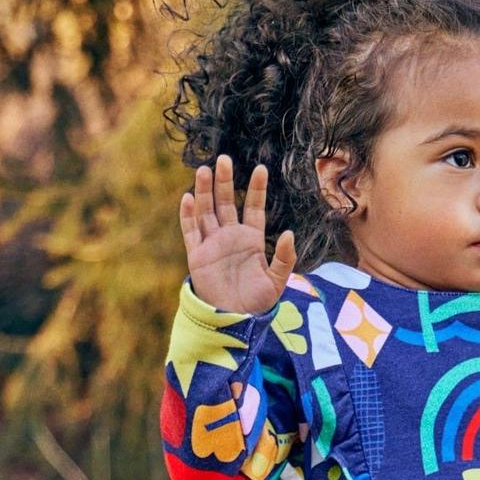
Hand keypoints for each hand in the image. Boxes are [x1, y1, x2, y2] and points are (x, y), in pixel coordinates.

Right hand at [178, 155, 296, 315]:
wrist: (234, 321)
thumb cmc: (257, 303)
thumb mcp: (278, 282)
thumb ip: (285, 258)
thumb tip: (291, 234)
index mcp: (252, 240)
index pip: (253, 208)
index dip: (256, 189)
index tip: (261, 169)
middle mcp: (231, 237)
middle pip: (226, 203)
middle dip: (225, 181)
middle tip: (224, 158)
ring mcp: (213, 244)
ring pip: (207, 211)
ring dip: (204, 191)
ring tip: (205, 170)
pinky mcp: (197, 255)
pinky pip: (191, 231)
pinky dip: (188, 215)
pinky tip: (188, 198)